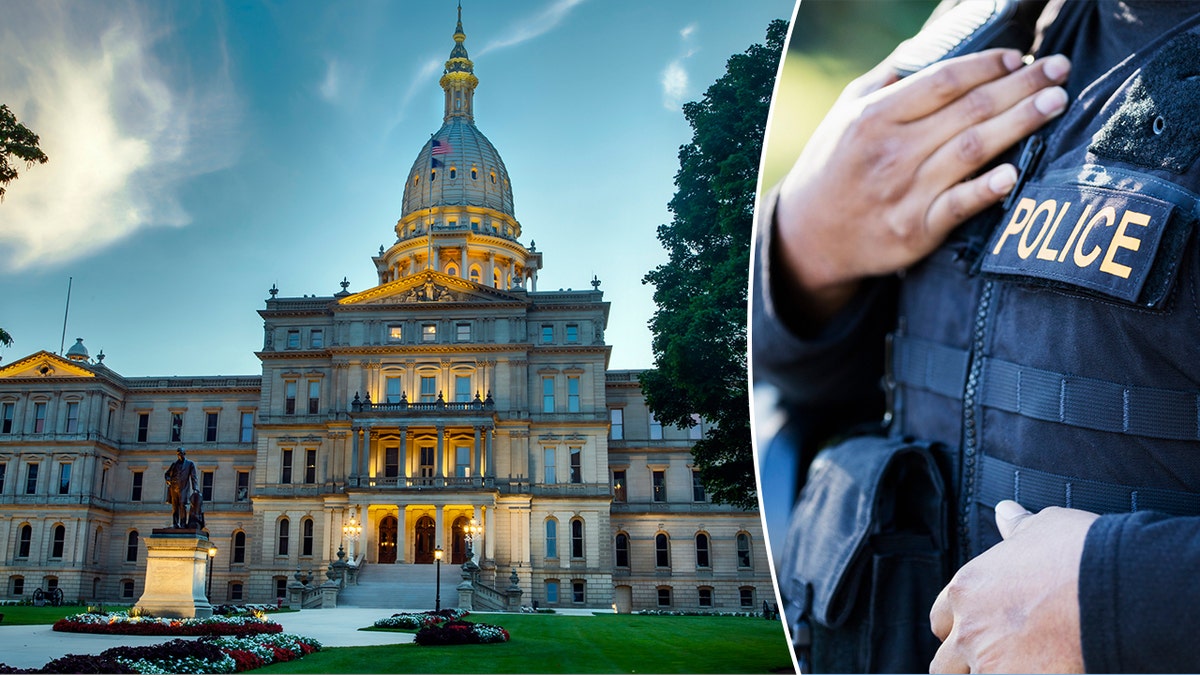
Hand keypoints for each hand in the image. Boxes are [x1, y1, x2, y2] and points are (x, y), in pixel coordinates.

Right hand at [775, 50, 1070, 318]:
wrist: (808, 237)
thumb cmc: (833, 167)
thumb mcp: (844, 114)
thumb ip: (886, 81)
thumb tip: (928, 45)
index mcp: (874, 118)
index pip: (943, 82)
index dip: (987, 65)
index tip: (1019, 57)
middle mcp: (890, 152)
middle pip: (968, 110)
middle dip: (1021, 86)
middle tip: (1060, 69)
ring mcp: (903, 193)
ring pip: (972, 151)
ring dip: (1020, 123)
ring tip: (1056, 103)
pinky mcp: (914, 232)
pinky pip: (958, 207)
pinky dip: (987, 190)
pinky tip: (1015, 173)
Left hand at [929, 500, 1099, 672]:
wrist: (1117, 592)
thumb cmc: (1080, 555)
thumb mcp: (1042, 529)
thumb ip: (1016, 527)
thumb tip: (1006, 512)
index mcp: (967, 588)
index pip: (941, 618)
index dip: (959, 625)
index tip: (978, 628)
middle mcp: (969, 627)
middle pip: (946, 659)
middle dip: (964, 660)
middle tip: (994, 656)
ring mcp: (990, 661)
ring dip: (987, 672)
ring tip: (1014, 666)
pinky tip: (1039, 672)